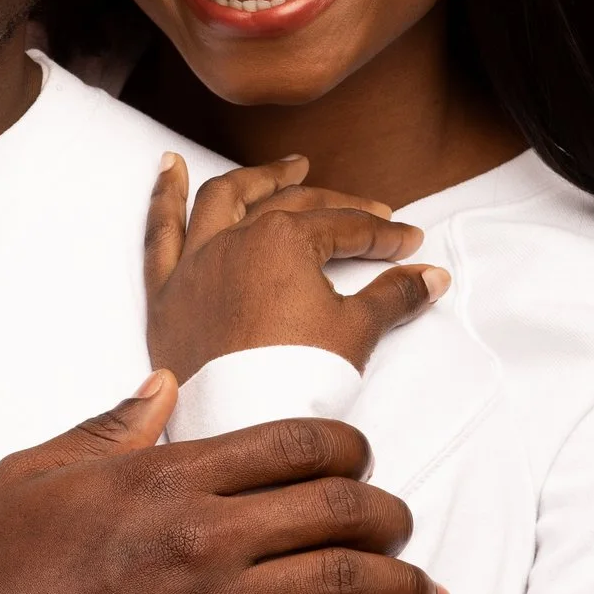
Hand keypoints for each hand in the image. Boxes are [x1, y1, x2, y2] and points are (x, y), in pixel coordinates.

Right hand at [0, 371, 444, 593]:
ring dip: (402, 582)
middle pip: (339, 505)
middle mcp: (204, 533)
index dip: (348, 447)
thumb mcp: (40, 469)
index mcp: (168, 473)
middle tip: (400, 525)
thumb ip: (112, 423)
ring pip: (341, 579)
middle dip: (390, 513)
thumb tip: (165, 386)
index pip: (295, 441)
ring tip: (427, 591)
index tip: (360, 462)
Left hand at [144, 154, 449, 378]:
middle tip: (368, 212)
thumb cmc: (300, 378)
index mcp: (284, 241)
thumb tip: (434, 276)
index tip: (409, 243)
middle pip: (295, 208)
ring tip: (286, 168)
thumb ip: (396, 295)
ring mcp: (197, 262)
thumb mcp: (357, 330)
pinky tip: (169, 166)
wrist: (245, 427)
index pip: (345, 228)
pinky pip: (159, 232)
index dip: (383, 235)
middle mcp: (236, 239)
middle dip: (339, 206)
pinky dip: (164, 195)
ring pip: (225, 199)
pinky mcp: (166, 291)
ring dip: (258, 179)